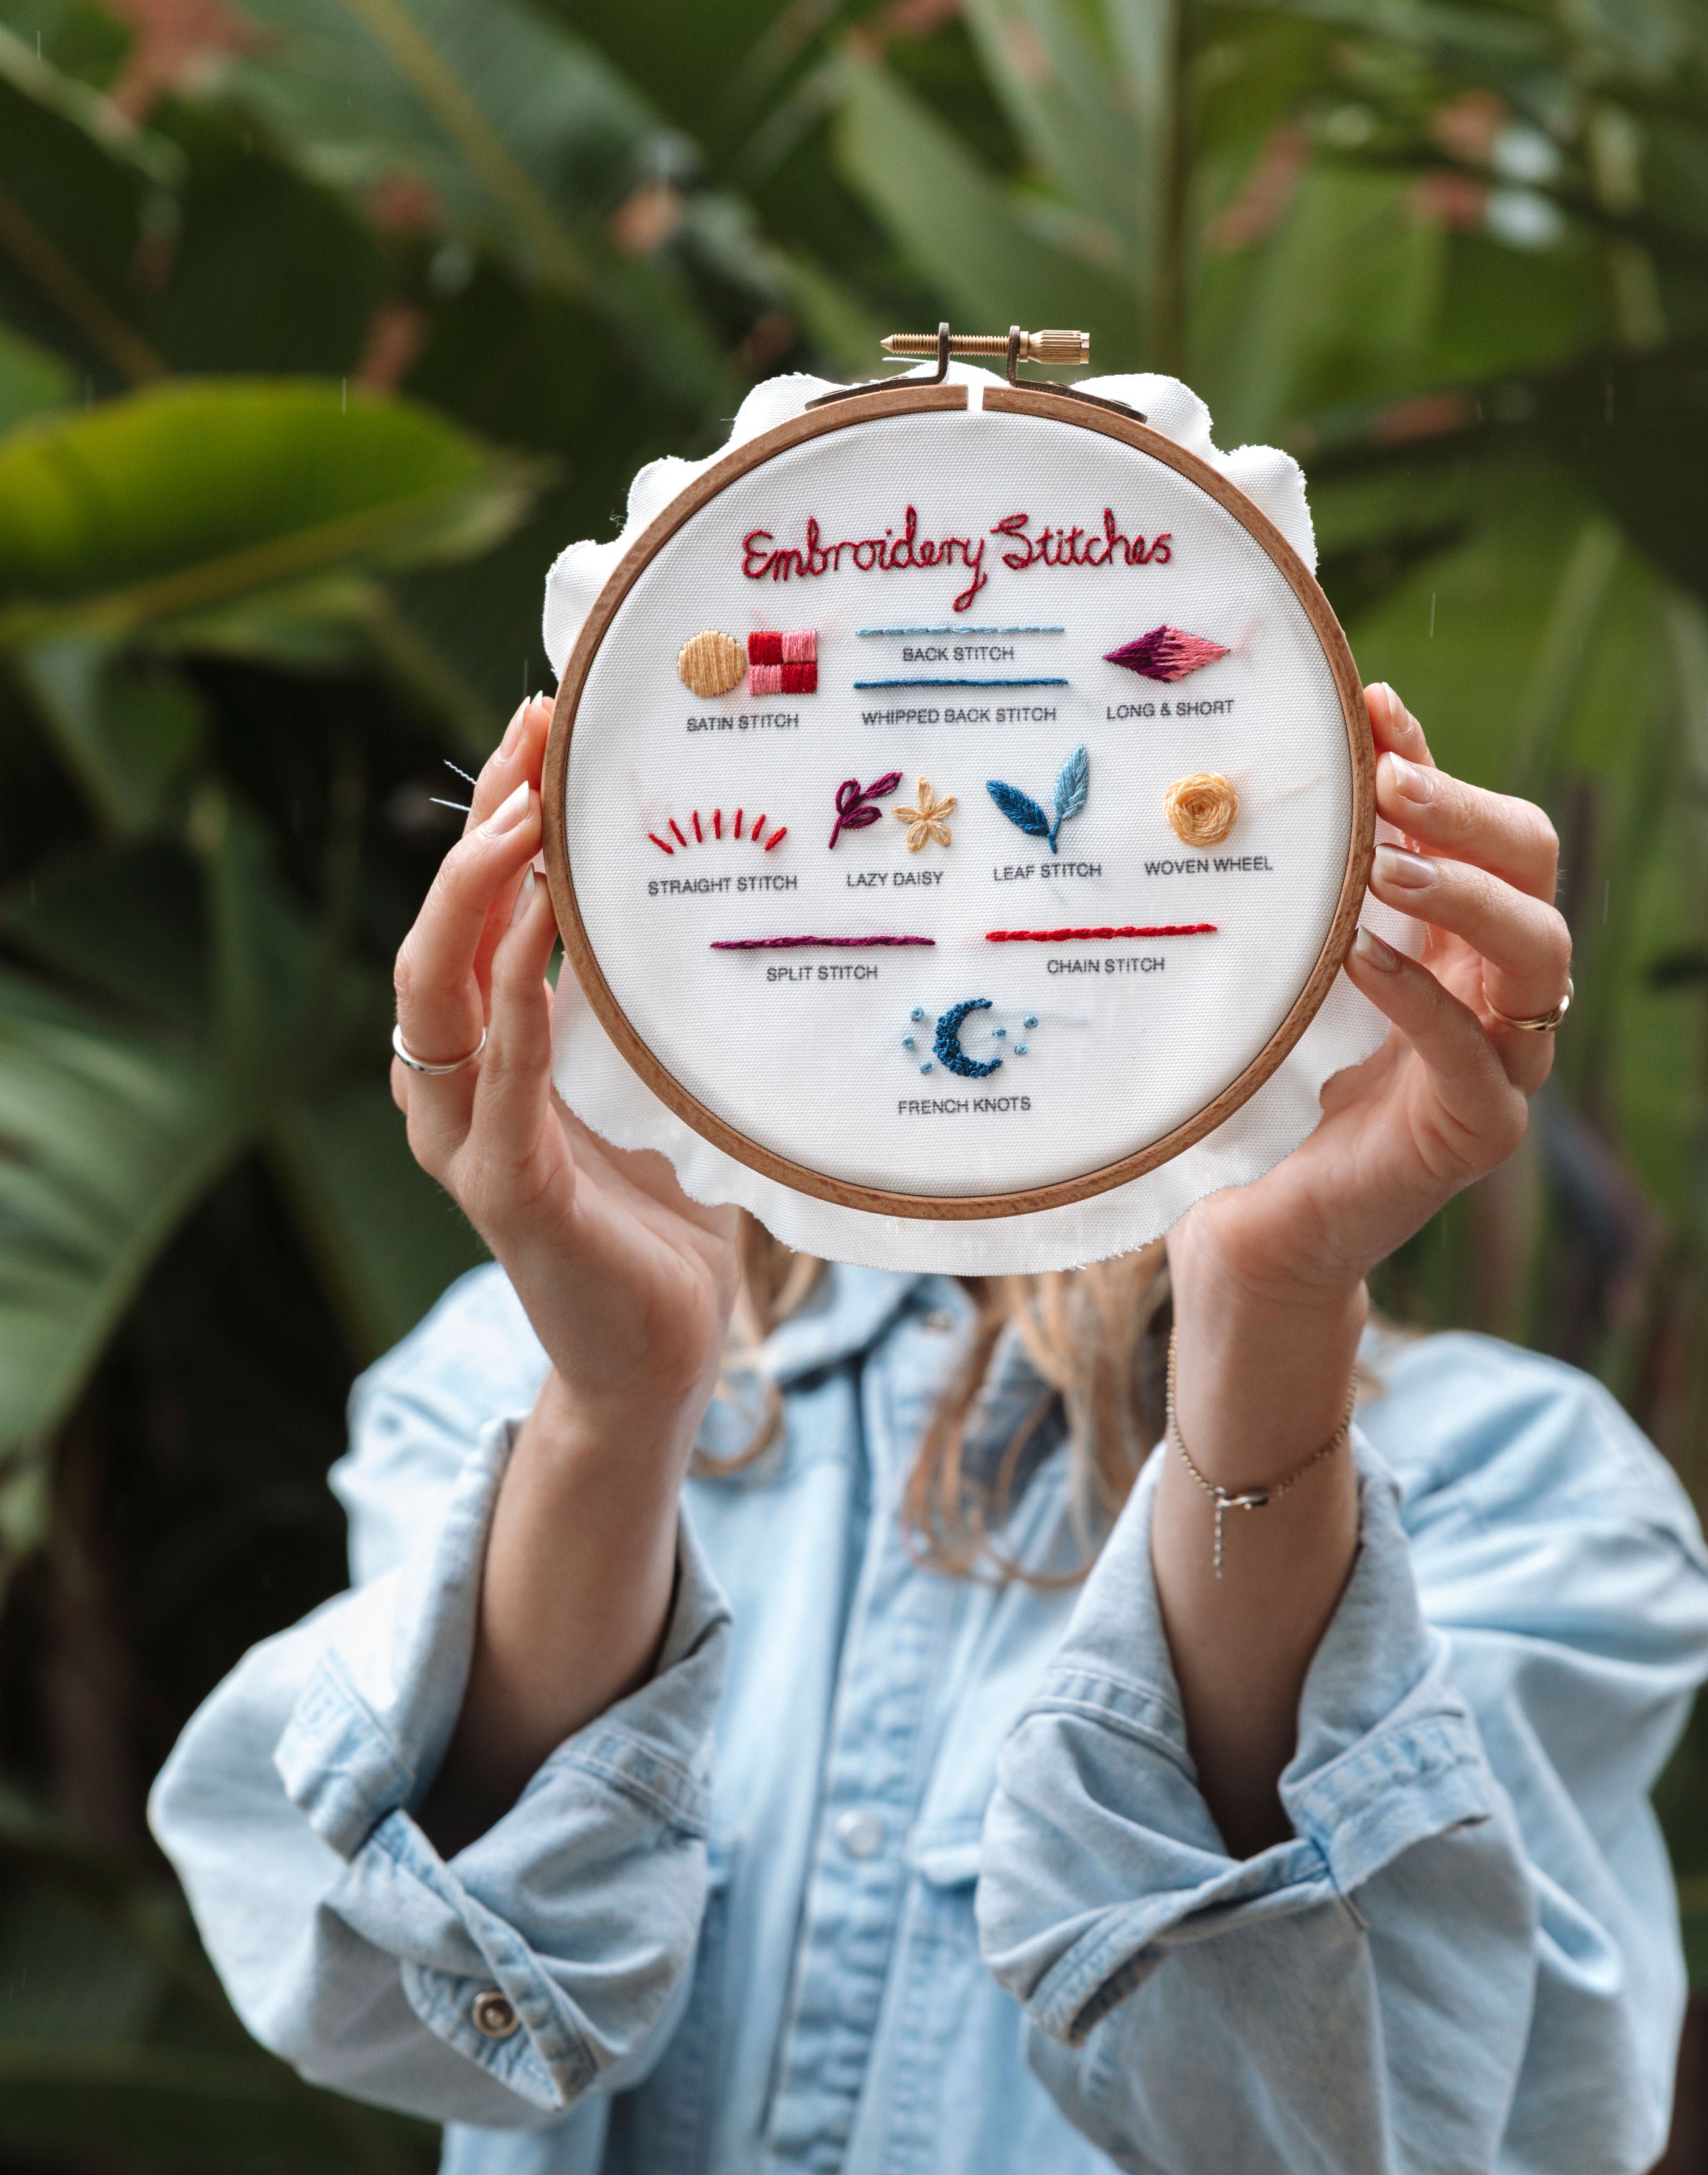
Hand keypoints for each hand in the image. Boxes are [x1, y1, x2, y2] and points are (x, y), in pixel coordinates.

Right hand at [394, 697, 744, 1826]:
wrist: (660, 1362)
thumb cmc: (664, 1229)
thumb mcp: (660, 1096)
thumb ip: (652, 1018)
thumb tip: (715, 910)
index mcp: (490, 1062)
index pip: (473, 915)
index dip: (496, 818)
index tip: (546, 724)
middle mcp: (458, 1092)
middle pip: (437, 929)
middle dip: (480, 823)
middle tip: (535, 726)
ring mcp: (471, 1143)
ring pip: (439, 989)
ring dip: (478, 888)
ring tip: (527, 805)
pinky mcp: (508, 1193)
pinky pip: (501, 1074)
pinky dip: (513, 993)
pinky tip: (540, 924)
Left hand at [1173, 680, 1567, 1311]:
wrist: (1252, 1221)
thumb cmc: (1269, 1087)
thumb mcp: (1293, 964)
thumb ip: (1316, 884)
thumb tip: (1295, 772)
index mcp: (1463, 942)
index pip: (1487, 830)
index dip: (1438, 768)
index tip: (1372, 712)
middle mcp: (1500, 993)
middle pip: (1534, 870)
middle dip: (1466, 815)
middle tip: (1389, 787)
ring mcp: (1504, 1065)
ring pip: (1538, 953)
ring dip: (1463, 896)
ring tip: (1384, 868)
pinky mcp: (1477, 1131)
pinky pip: (1474, 1054)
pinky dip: (1420, 998)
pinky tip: (1360, 958)